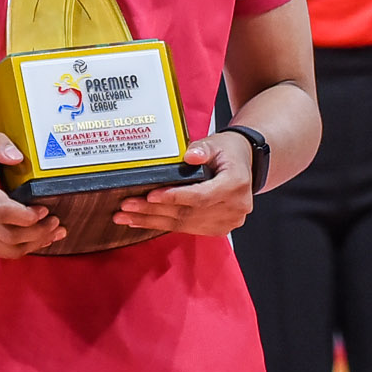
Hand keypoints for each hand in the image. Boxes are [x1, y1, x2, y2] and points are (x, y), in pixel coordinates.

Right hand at [0, 133, 63, 257]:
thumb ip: (0, 144)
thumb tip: (17, 156)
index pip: (0, 209)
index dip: (27, 215)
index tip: (45, 209)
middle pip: (6, 233)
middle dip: (37, 232)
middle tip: (56, 223)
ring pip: (5, 248)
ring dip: (33, 244)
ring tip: (51, 233)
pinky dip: (20, 249)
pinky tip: (34, 239)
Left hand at [114, 132, 254, 236]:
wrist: (246, 164)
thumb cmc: (229, 152)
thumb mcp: (217, 143)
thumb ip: (202, 148)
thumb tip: (189, 156)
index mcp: (236, 184)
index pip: (200, 196)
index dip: (174, 197)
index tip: (150, 195)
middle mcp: (235, 207)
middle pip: (188, 213)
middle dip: (153, 211)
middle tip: (127, 206)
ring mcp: (228, 221)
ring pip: (184, 224)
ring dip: (153, 221)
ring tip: (126, 217)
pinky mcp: (218, 228)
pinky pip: (187, 228)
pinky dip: (163, 225)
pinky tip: (142, 222)